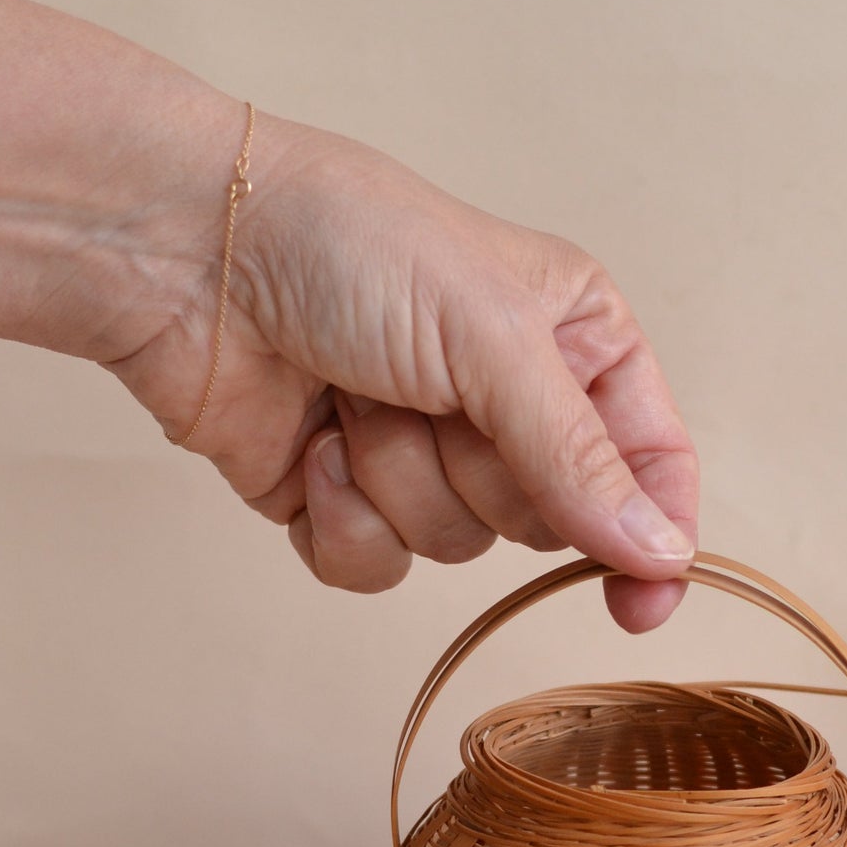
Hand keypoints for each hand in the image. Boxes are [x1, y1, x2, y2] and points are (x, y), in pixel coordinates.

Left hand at [107, 113, 698, 632]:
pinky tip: (312, 446)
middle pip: (546, 519)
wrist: (186, 254)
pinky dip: (340, 516)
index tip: (643, 598)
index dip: (654, 533)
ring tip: (356, 399)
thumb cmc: (348, 248)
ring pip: (456, 547)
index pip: (649, 461)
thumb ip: (578, 457)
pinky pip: (377, 567)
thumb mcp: (492, 338)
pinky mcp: (346, 499)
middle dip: (482, 470)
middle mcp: (508, 405)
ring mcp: (424, 455)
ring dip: (398, 479)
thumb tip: (660, 552)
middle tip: (434, 398)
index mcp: (572, 342)